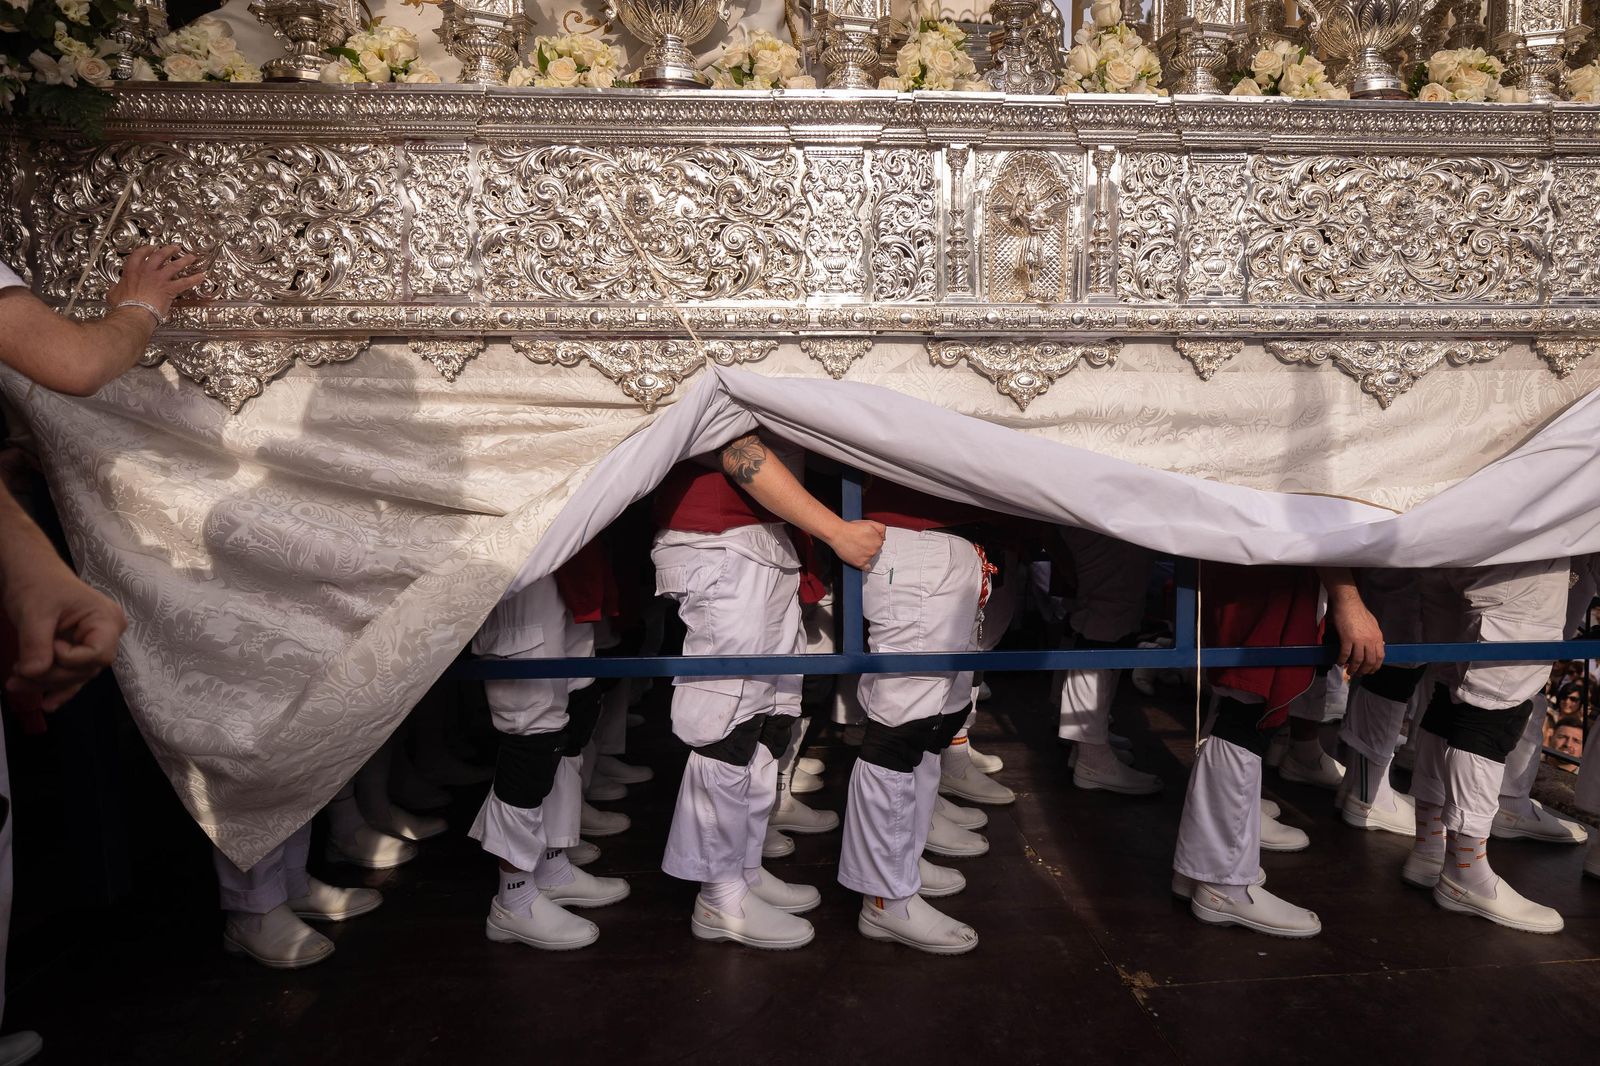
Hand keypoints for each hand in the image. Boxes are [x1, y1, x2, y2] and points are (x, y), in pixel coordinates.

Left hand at [5, 558, 125, 710]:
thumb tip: (32, 674)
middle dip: (51, 676)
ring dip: (47, 683)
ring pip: (76, 674)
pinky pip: (72, 672)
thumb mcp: (34, 613)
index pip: (96, 655)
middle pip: (85, 669)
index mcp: (106, 620)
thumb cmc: (37, 582)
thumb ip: (36, 645)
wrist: (28, 569)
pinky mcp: (79, 647)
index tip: (44, 647)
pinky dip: (57, 687)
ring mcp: (94, 641)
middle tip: (16, 676)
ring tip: (15, 685)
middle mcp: (108, 633)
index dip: (68, 660)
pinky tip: (46, 702)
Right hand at [107, 244, 205, 319]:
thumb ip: (115, 290)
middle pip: (159, 256)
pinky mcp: (170, 288)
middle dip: (168, 250)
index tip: (151, 248)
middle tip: (174, 247)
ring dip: (184, 260)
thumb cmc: (124, 305)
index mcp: (132, 271)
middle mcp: (147, 271)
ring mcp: (159, 279)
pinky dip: (194, 279)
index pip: (139, 255)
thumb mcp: (113, 295)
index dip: (146, 250)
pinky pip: (185, 282)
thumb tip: (113, 290)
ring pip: (174, 266)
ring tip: (191, 257)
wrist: (134, 312)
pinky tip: (202, 276)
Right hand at [828, 519, 886, 569]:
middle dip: (869, 547)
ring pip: (870, 558)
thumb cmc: (851, 528)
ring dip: (866, 554)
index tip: (866, 539)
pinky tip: (862, 561)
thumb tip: (884, 536)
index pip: (879, 543)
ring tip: (857, 547)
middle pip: (875, 550)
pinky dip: (865, 566)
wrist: (838, 533)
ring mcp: (867, 558)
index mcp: (878, 541)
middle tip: (860, 542)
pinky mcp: (859, 563)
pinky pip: (866, 568)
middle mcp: (874, 550)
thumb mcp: (870, 523)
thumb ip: (881, 529)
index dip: (872, 540)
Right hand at [1330, 598, 1383, 679]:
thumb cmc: (1359, 612)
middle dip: (1364, 670)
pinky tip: (1339, 662)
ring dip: (1353, 668)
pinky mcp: (1347, 639)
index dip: (1375, 667)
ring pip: (1357, 660)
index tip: (1370, 671)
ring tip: (1349, 672)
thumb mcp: (1373, 624)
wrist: (1348, 603)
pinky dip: (1342, 660)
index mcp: (1377, 637)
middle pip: (1369, 661)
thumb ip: (1375, 636)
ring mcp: (1359, 640)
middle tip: (1358, 674)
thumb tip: (1378, 645)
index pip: (1380, 657)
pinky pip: (1345, 654)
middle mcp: (1370, 641)